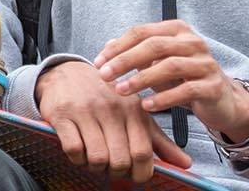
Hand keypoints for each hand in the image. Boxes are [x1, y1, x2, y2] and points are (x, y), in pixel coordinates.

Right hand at [35, 60, 192, 182]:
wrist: (68, 72)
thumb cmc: (106, 99)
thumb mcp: (135, 115)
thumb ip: (159, 141)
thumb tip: (185, 164)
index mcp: (133, 111)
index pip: (143, 153)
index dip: (140, 173)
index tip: (134, 175)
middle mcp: (111, 110)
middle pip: (120, 160)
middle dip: (116, 172)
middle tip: (111, 168)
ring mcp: (86, 112)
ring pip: (97, 158)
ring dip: (95, 167)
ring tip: (95, 159)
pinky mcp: (63, 115)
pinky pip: (73, 149)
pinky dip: (77, 158)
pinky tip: (79, 151)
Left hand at [93, 20, 248, 141]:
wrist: (221, 100)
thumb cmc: (183, 78)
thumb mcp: (157, 63)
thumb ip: (135, 53)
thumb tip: (107, 45)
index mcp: (177, 30)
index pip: (142, 32)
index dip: (118, 47)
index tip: (97, 63)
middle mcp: (193, 41)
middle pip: (154, 46)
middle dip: (125, 61)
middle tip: (104, 76)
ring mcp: (205, 63)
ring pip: (170, 66)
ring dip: (141, 79)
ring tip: (120, 91)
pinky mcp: (213, 85)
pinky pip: (186, 90)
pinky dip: (163, 98)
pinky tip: (146, 106)